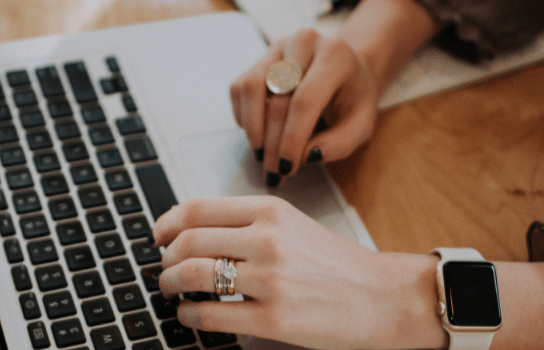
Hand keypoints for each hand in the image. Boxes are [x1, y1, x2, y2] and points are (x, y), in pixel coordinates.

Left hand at [152, 196, 440, 348]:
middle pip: (188, 241)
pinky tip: (189, 315)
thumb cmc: (339, 264)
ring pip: (193, 275)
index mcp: (271, 211)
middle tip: (163, 268)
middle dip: (165, 258)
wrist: (385, 297)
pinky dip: (188, 315)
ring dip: (170, 284)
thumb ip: (248, 224)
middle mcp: (268, 240)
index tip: (158, 235)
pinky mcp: (275, 319)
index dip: (167, 222)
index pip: (197, 208)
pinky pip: (211, 315)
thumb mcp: (294, 226)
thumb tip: (195, 231)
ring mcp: (271, 280)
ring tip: (171, 290)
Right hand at [230, 29, 378, 186]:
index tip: (287, 167)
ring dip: (253, 128)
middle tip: (274, 171)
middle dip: (273, 142)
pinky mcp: (260, 58)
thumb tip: (307, 156)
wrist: (347, 68)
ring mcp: (278, 48)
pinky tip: (259, 133)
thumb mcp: (362, 124)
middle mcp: (304, 43)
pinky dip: (243, 116)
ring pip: (251, 88)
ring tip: (262, 154)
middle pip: (277, 98)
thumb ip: (340, 143)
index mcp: (335, 56)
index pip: (305, 100)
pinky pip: (239, 88)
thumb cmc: (353, 98)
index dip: (292, 137)